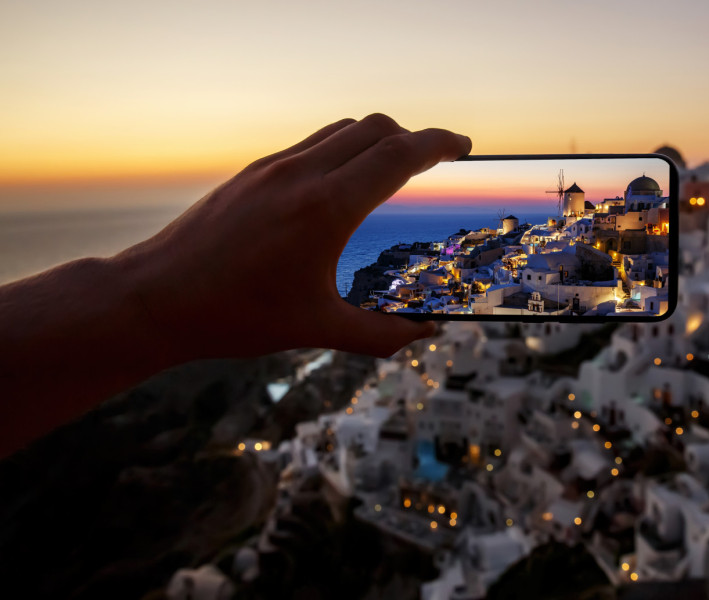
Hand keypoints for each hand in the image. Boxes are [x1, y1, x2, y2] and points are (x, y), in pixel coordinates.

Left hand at [117, 114, 471, 359]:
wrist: (156, 298)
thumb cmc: (235, 315)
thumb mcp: (318, 329)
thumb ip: (381, 335)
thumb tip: (424, 334)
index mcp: (326, 208)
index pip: (399, 154)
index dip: (440, 144)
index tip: (464, 148)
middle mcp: (301, 175)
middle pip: (375, 128)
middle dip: (414, 137)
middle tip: (436, 160)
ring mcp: (272, 169)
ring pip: (341, 130)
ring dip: (376, 138)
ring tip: (393, 169)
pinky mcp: (252, 175)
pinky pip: (310, 145)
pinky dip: (341, 150)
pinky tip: (340, 186)